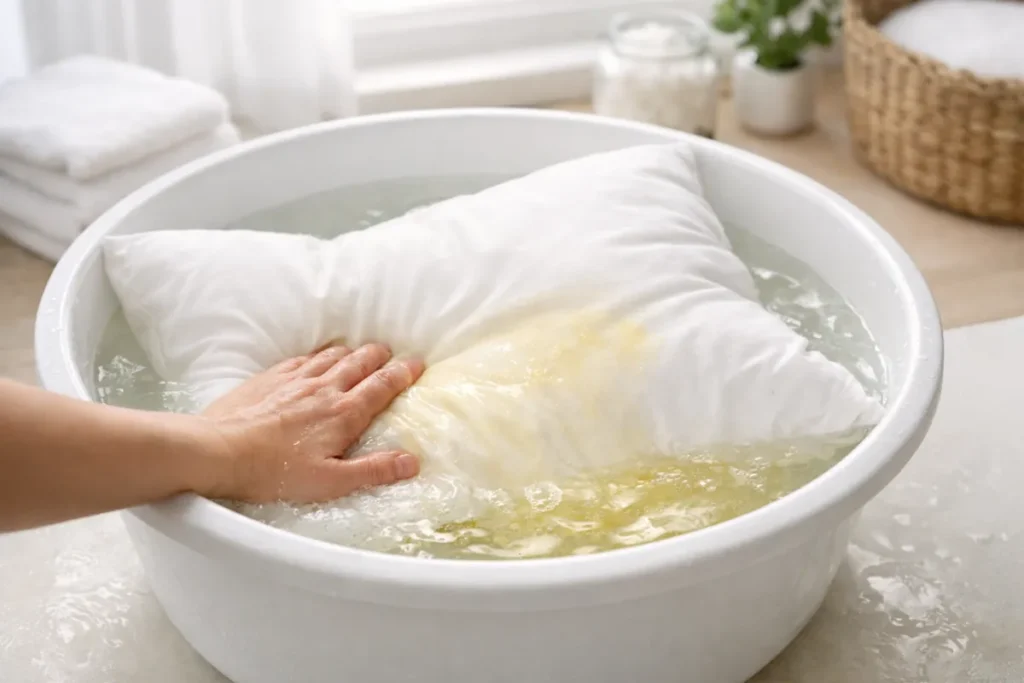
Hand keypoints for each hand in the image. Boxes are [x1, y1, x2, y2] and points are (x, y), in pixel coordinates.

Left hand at [198, 343, 424, 503]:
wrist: (218, 451)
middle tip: (391, 354)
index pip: (382, 386)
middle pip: (360, 362)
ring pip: (332, 355)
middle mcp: (324, 389)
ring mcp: (295, 380)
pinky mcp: (270, 378)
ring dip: (351, 351)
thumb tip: (412, 462)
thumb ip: (373, 470)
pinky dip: (318, 354)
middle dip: (380, 356)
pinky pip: (302, 357)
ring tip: (360, 352)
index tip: (417, 364)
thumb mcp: (330, 482)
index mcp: (343, 414)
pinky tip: (316, 358)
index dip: (403, 373)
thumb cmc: (273, 472)